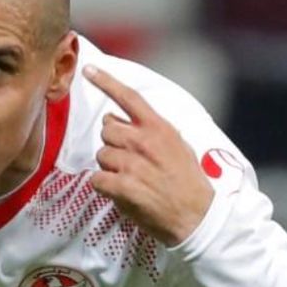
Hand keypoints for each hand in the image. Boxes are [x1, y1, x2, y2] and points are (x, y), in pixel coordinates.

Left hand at [84, 65, 212, 246]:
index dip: (106, 82)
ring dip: (110, 168)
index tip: (88, 69)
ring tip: (131, 180)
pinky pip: (97, 179)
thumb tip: (116, 119)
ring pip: (101, 156)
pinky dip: (104, 187)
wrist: (198, 217)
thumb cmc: (188, 183)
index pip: (129, 98)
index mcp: (160, 128)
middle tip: (130, 162)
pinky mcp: (123, 186)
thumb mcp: (177, 146)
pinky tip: (120, 192)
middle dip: (113, 145)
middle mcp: (145, 142)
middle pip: (107, 131)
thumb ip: (149, 130)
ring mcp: (133, 164)